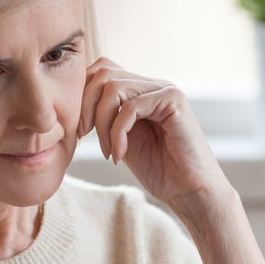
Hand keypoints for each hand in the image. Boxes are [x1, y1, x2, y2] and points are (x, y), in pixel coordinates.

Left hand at [80, 58, 229, 215]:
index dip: (82, 96)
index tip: (80, 131)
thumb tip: (75, 105)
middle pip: (103, 71)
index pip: (101, 72)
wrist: (190, 192)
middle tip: (84, 137)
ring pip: (113, 87)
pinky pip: (131, 106)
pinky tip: (120, 155)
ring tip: (109, 151)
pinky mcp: (174, 100)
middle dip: (86, 105)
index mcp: (141, 91)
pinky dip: (118, 132)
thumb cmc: (160, 171)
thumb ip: (105, 119)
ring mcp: (165, 90)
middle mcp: (153, 85)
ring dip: (102, 122)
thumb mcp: (121, 140)